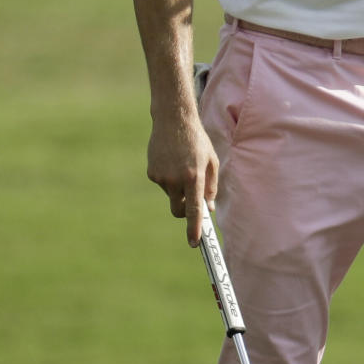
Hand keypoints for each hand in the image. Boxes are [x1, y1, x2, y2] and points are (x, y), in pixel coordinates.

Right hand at [146, 114, 218, 246]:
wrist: (173, 120)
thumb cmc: (197, 140)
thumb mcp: (212, 161)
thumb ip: (211, 186)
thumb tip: (208, 208)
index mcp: (194, 176)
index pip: (194, 210)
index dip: (194, 228)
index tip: (194, 243)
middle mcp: (175, 179)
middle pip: (178, 210)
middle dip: (184, 212)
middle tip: (192, 200)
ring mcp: (161, 177)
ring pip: (172, 195)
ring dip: (178, 188)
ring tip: (182, 165)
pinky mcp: (151, 173)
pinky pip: (163, 185)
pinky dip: (169, 179)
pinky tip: (172, 161)